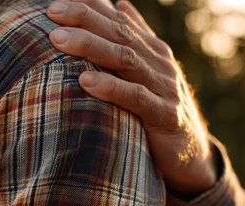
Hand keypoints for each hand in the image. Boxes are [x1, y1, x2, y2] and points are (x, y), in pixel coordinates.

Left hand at [47, 0, 216, 193]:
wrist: (192, 151)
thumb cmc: (161, 107)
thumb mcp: (150, 70)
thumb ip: (137, 37)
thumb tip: (120, 2)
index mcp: (152, 50)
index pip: (118, 19)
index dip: (89, 7)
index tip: (57, 2)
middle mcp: (159, 63)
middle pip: (119, 33)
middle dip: (84, 20)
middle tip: (52, 12)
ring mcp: (164, 87)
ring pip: (125, 59)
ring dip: (91, 46)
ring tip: (58, 39)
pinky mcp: (166, 115)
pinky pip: (136, 98)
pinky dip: (111, 88)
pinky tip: (85, 81)